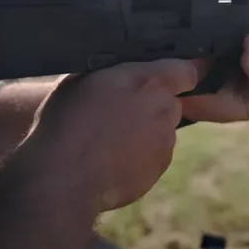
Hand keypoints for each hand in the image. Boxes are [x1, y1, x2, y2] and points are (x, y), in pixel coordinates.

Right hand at [24, 59, 200, 211]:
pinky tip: (113, 159)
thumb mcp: (80, 80)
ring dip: (145, 133)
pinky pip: (154, 157)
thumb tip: (118, 71)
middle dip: (152, 106)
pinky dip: (140, 157)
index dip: (179, 74)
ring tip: (111, 141)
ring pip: (162, 131)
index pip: (186, 70)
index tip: (172, 77)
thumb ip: (112, 72)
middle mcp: (163, 110)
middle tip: (121, 114)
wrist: (63, 177)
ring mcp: (164, 142)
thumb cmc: (65, 123)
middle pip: (170, 103)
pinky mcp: (159, 169)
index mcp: (148, 81)